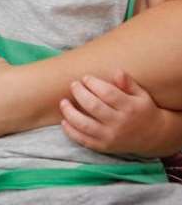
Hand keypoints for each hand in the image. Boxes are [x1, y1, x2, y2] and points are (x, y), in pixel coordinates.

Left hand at [61, 70, 181, 156]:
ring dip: (69, 112)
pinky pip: (83, 140)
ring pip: (84, 124)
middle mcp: (120, 123)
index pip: (107, 93)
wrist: (154, 137)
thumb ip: (128, 83)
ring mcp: (111, 137)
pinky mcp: (104, 147)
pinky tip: (65, 120)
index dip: (93, 83)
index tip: (86, 78)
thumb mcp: (141, 95)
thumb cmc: (143, 110)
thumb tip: (116, 71)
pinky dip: (70, 131)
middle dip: (79, 93)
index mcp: (130, 108)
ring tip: (63, 102)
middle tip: (74, 85)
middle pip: (93, 106)